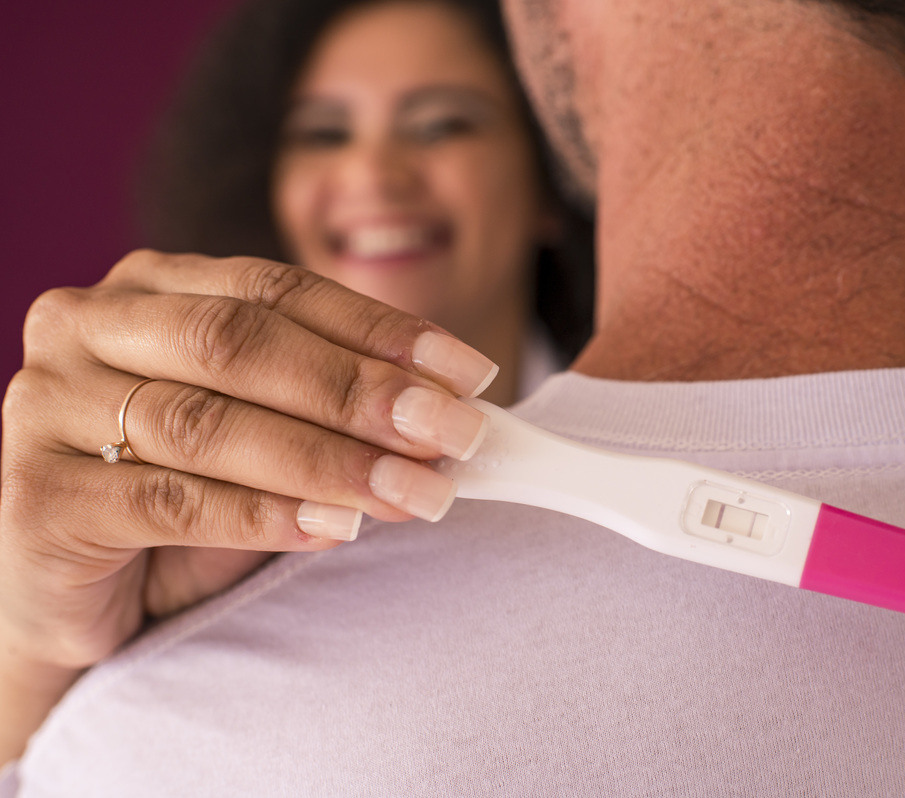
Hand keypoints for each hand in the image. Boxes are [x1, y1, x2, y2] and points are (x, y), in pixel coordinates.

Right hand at [0, 251, 496, 757]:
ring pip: (209, 422)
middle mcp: (87, 326)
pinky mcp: (34, 494)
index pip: (279, 290)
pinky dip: (264, 516)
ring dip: (329, 460)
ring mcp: (47, 404)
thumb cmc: (186, 497)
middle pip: (241, 344)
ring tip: (414, 491)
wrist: (82, 594)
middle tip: (455, 433)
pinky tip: (337, 529)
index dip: (381, 330)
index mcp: (151, 287)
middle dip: (361, 390)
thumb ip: (333, 410)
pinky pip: (169, 500)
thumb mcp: (265, 434)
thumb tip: (447, 414)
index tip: (471, 374)